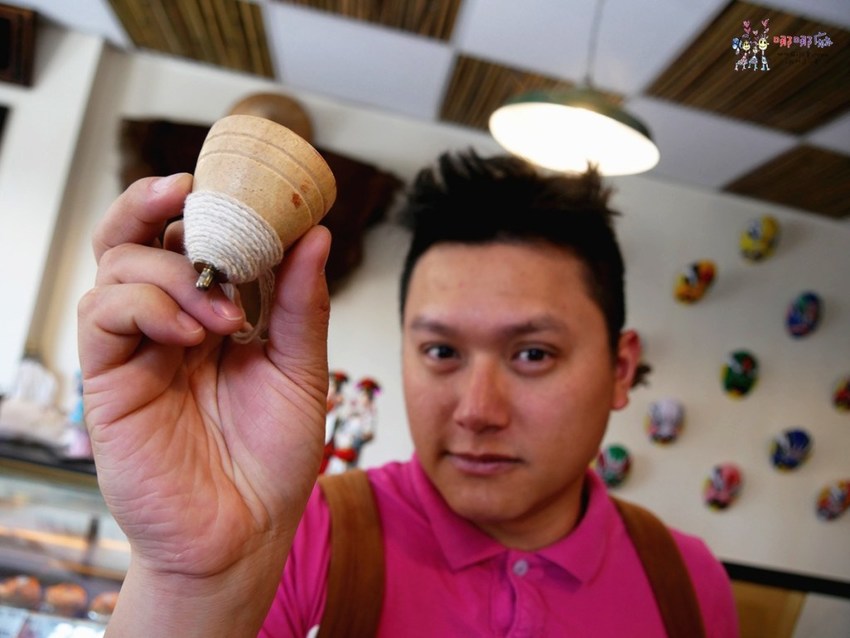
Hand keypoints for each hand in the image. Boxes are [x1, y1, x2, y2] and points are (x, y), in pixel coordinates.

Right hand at [78, 174, 330, 632]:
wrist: (245, 530)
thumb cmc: (272, 457)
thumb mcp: (301, 371)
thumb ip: (303, 305)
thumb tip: (316, 235)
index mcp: (213, 317)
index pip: (191, 243)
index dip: (203, 207)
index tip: (235, 184)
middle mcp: (169, 325)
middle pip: (135, 239)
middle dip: (156, 206)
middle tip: (188, 192)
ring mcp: (136, 349)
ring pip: (116, 266)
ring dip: (170, 272)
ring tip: (224, 315)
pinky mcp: (110, 379)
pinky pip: (103, 314)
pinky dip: (147, 306)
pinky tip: (190, 334)